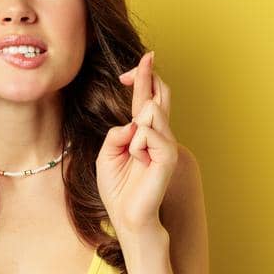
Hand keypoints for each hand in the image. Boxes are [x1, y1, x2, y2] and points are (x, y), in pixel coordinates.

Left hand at [97, 50, 177, 238]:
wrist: (127, 217)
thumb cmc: (118, 189)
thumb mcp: (106, 155)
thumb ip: (116, 134)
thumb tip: (133, 122)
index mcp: (142, 134)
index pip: (146, 99)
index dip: (144, 77)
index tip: (144, 59)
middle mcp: (157, 135)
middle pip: (158, 96)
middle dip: (148, 76)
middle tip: (146, 57)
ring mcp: (165, 144)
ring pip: (151, 112)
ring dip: (136, 126)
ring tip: (133, 152)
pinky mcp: (168, 156)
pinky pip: (148, 133)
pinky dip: (137, 144)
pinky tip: (138, 159)